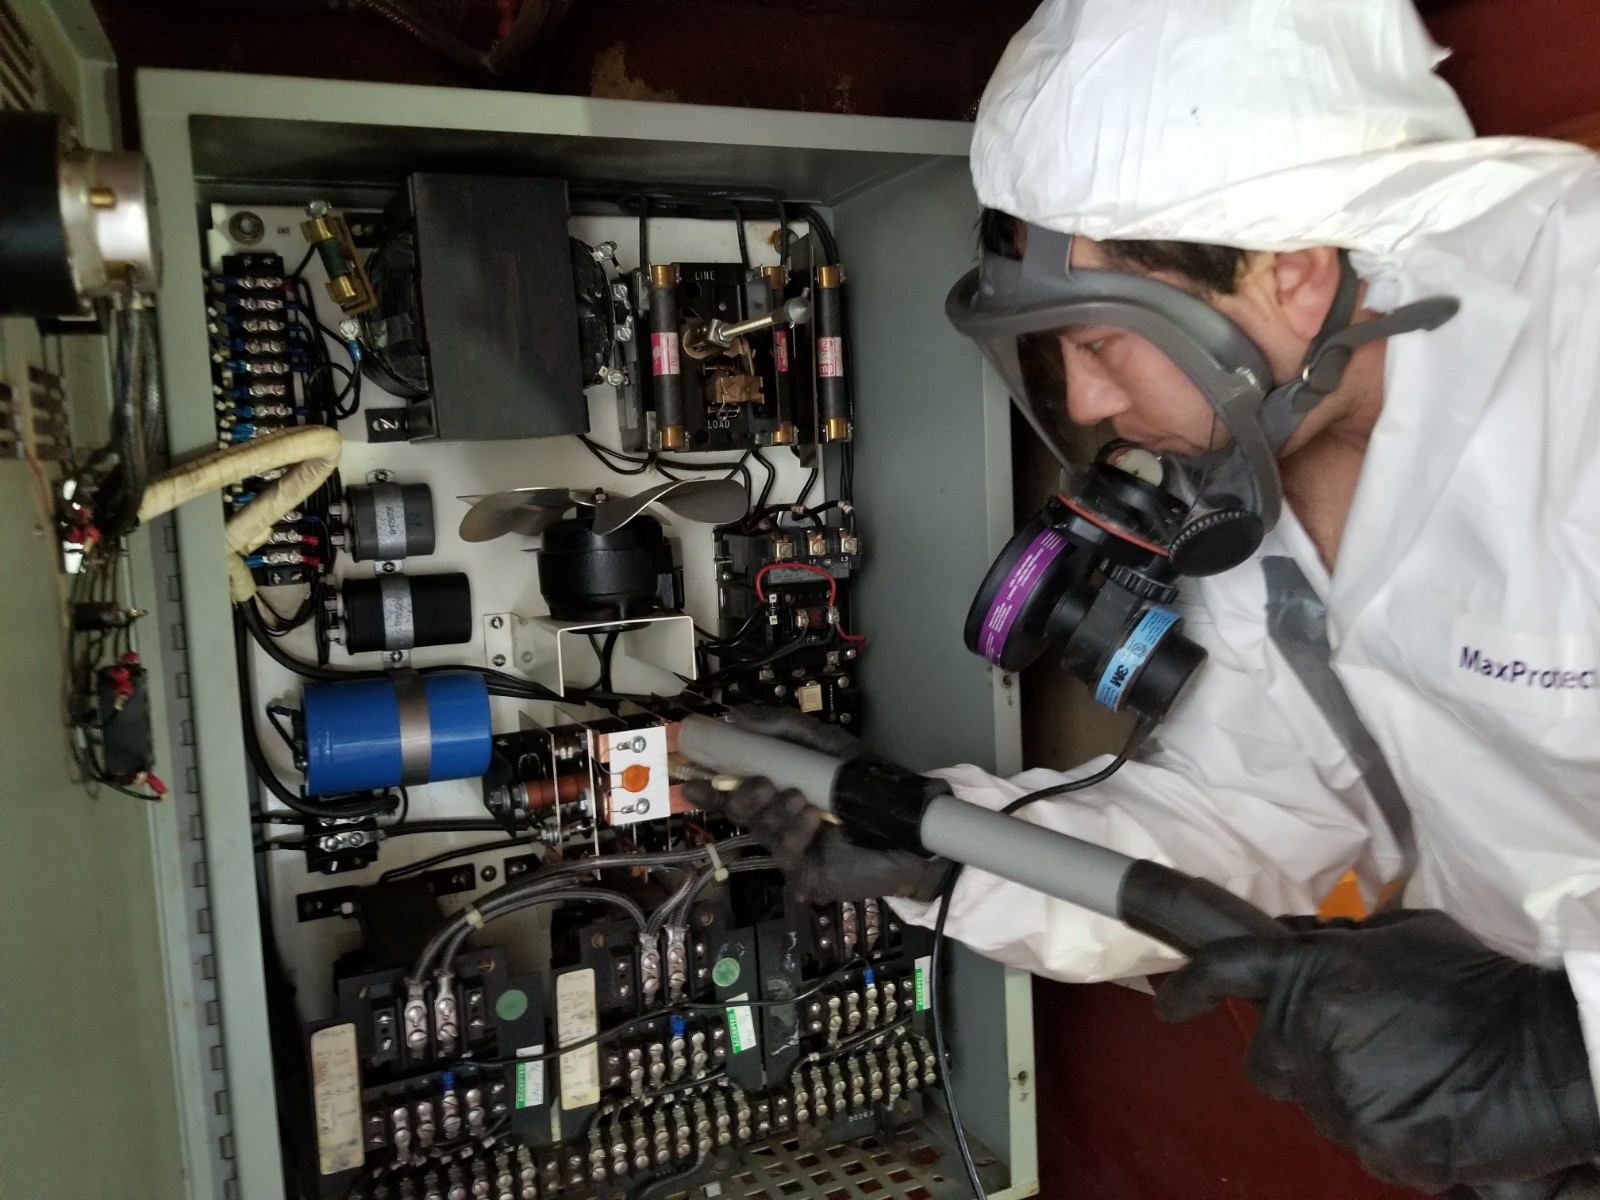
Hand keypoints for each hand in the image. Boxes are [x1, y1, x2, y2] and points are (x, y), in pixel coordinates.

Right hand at [681, 706, 947, 904]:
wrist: (915, 829)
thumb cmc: (872, 786)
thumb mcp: (830, 747)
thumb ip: (786, 729)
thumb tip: (736, 714)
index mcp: (781, 794)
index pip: (735, 792)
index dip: (709, 789)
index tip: (688, 780)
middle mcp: (781, 822)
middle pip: (741, 813)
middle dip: (741, 797)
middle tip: (761, 784)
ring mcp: (792, 851)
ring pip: (762, 830)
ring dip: (775, 811)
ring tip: (800, 799)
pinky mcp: (807, 874)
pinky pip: (787, 852)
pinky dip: (796, 830)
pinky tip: (812, 818)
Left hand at [1155, 909, 1599, 1190]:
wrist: (1545, 1051)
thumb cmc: (1477, 984)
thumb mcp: (1400, 937)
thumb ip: (1335, 943)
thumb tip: (1295, 941)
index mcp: (1312, 973)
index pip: (1224, 971)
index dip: (1189, 988)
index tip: (1170, 1003)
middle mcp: (1311, 1032)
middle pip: (1262, 1057)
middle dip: (1287, 1053)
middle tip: (1342, 1045)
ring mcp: (1339, 1094)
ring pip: (1310, 1102)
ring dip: (1340, 1090)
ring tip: (1404, 1072)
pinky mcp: (1374, 1145)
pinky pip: (1356, 1140)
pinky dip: (1380, 1128)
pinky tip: (1422, 1105)